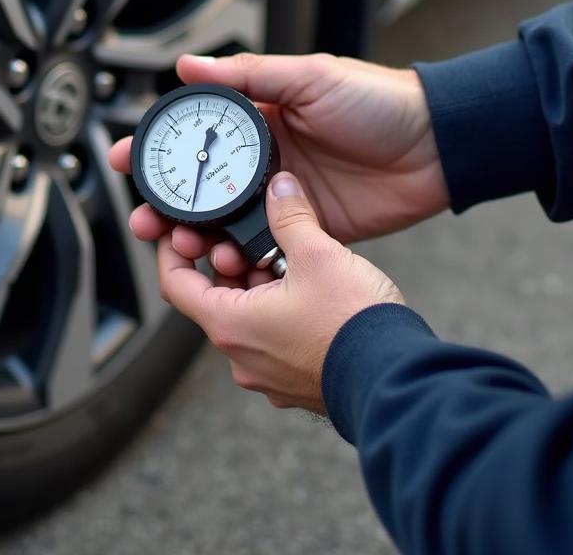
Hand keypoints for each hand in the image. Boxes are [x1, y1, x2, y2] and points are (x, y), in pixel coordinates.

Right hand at [109, 51, 448, 277]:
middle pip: (203, 187)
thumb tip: (187, 65)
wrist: (438, 146)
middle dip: (168, 205)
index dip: (160, 149)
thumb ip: (247, 74)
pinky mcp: (309, 229)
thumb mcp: (309, 76)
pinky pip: (266, 247)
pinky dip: (243, 258)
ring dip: (201, 237)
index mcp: (261, 118)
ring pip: (227, 223)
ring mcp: (285, 197)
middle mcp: (267, 159)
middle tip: (145, 219)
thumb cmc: (378, 101)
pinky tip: (229, 265)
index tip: (126, 160)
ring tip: (187, 246)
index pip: (198, 134)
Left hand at [156, 172, 403, 413]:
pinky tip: (313, 289)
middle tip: (258, 236)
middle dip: (235, 262)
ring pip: (250, 316)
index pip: (177, 285)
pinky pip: (275, 338)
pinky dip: (283, 310)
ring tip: (294, 259)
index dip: (173, 252)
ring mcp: (269, 375)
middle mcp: (241, 357)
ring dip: (263, 285)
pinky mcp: (296, 383)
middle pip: (219, 297)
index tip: (179, 229)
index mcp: (230, 325)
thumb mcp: (317, 254)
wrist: (399, 381)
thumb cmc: (353, 324)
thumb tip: (280, 188)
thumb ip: (290, 216)